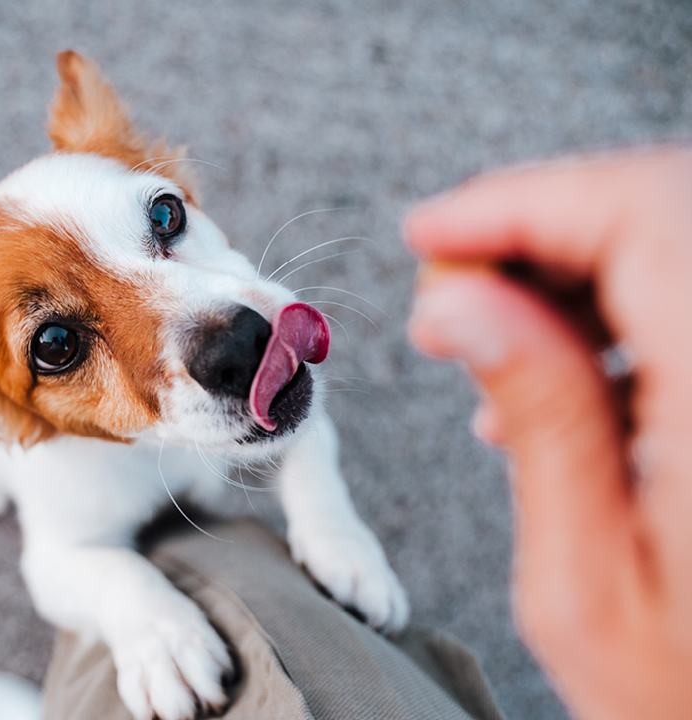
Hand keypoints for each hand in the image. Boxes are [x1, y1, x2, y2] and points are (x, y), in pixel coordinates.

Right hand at [403, 148, 691, 719]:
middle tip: (449, 287)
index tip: (430, 234)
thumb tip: (460, 303)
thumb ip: (542, 418)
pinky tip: (564, 380)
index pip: (644, 216)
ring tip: (491, 342)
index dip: (522, 202)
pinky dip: (623, 310)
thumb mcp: (583, 580)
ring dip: (578, 268)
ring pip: (682, 243)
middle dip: (542, 227)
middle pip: (668, 210)